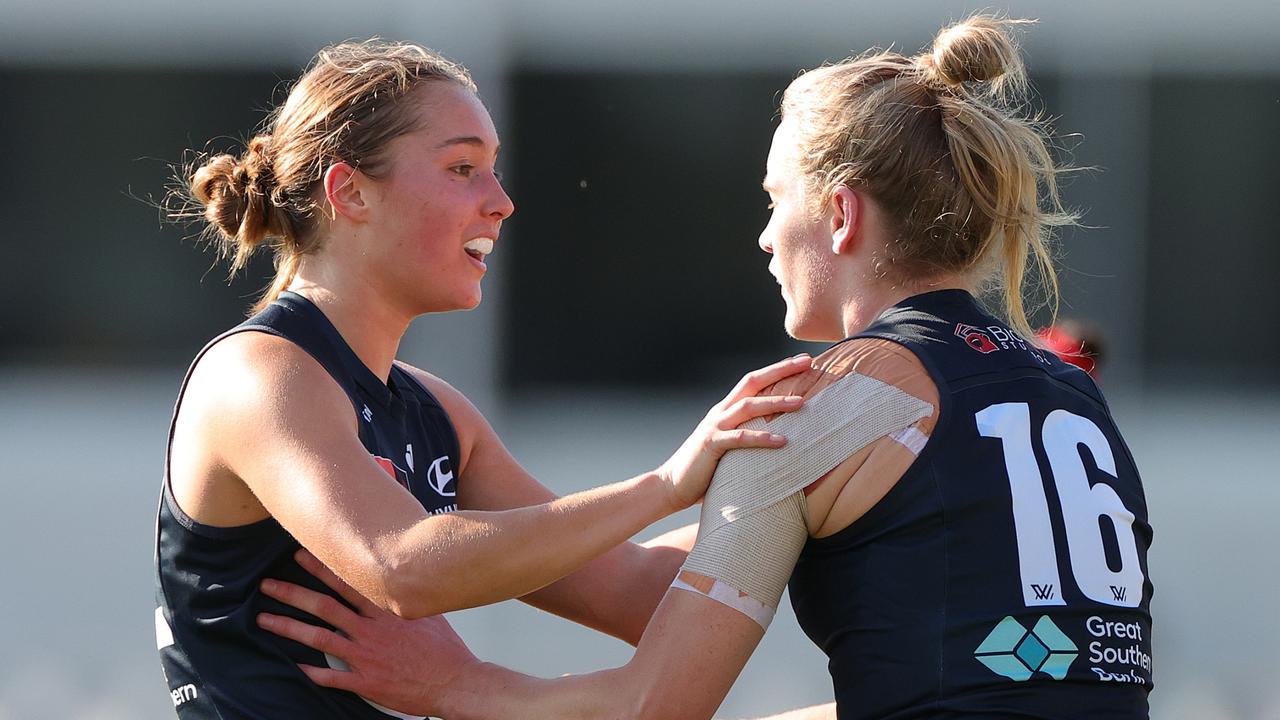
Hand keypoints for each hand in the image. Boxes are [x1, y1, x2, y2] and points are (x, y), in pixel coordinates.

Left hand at [257, 549, 475, 716]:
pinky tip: (293, 666)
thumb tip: (398, 579)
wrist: (456, 682)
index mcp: (386, 610)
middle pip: (324, 607)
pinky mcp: (366, 681)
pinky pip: (332, 676)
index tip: (300, 555)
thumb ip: (405, 598)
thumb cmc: (445, 649)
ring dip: (289, 628)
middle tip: (268, 583)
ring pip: (319, 639)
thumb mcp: (429, 612)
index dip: (321, 568)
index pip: (347, 582)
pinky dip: (311, 672)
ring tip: (264, 619)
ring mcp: (367, 656)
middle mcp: (372, 630)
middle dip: (293, 593)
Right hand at [657, 354, 810, 508]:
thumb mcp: (730, 447)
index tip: (802, 360)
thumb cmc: (705, 470)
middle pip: (752, 382)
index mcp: (726, 410)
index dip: (777, 369)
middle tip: (807, 362)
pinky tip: (783, 441)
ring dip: (776, 403)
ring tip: (801, 403)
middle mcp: (721, 412)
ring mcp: (714, 427)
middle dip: (780, 371)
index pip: (754, 381)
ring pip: (748, 407)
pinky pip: (740, 438)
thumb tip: (781, 439)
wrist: (671, 486)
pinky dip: (762, 438)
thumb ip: (749, 437)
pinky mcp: (711, 445)